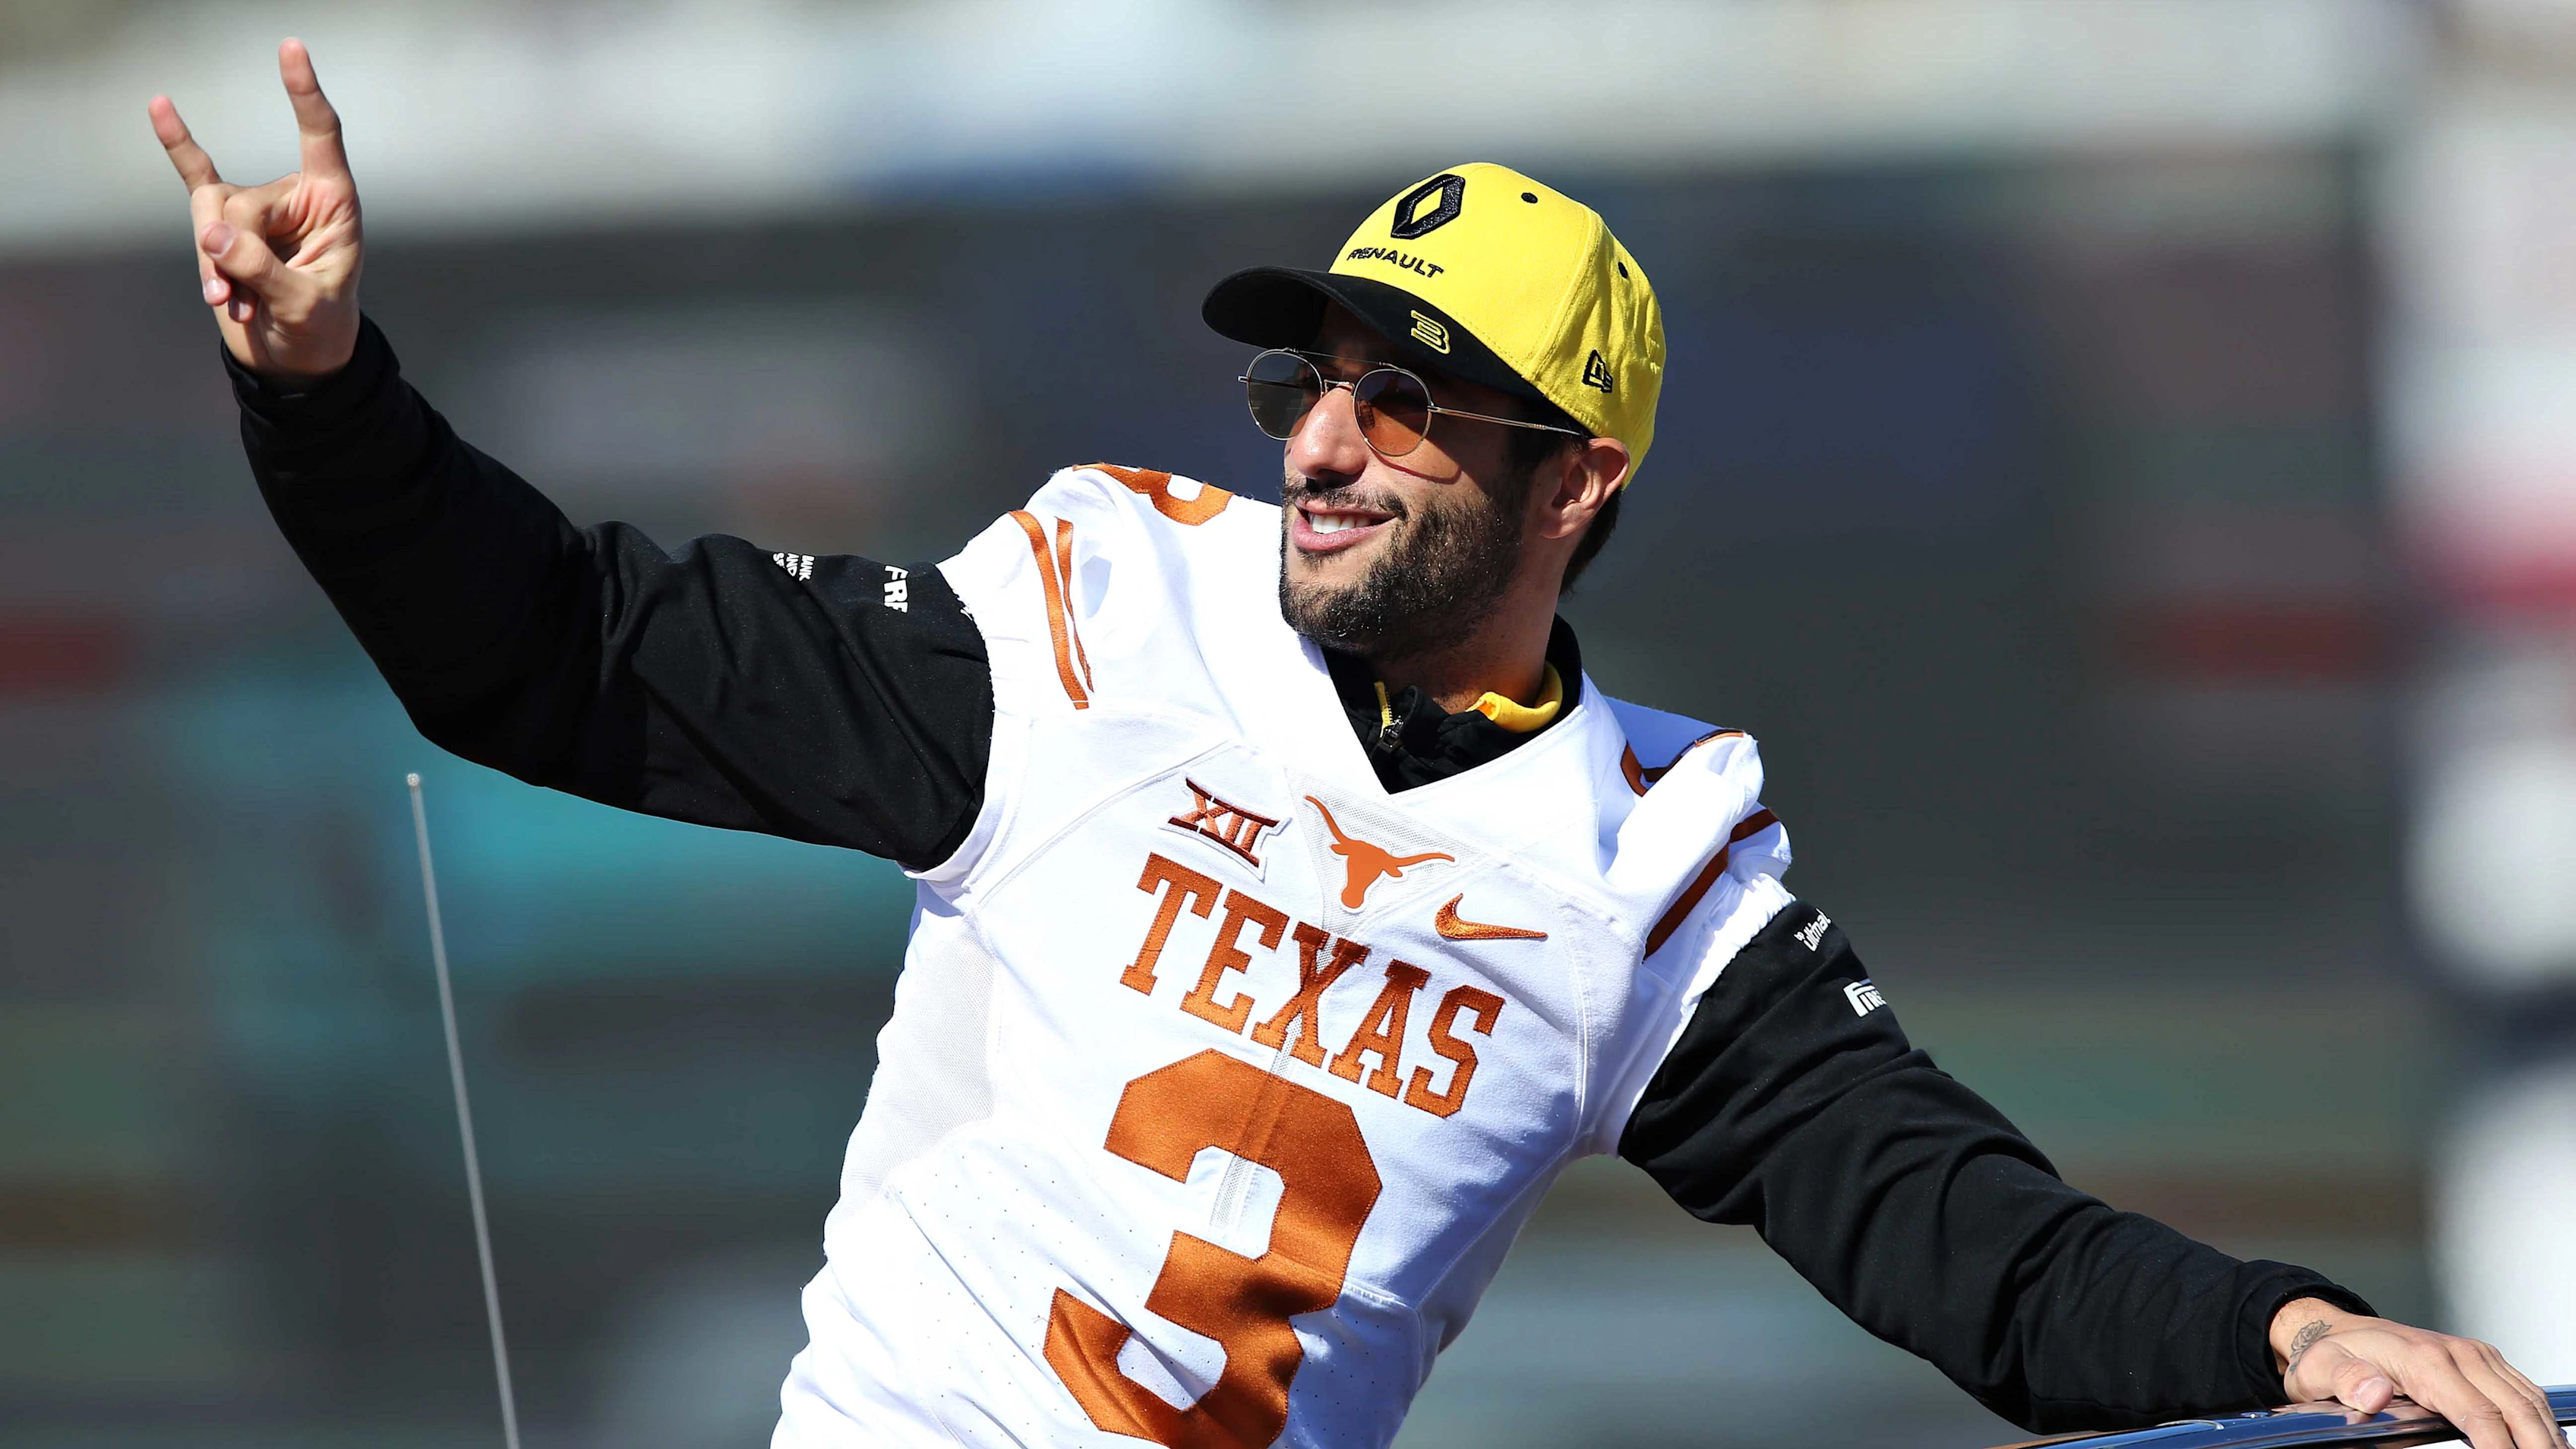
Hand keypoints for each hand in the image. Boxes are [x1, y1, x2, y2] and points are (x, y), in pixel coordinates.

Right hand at [148, 38, 361, 379]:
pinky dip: (178, 145)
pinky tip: (161, 108)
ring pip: (210, 211)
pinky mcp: (223, 222)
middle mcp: (294, 196)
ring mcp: (256, 207)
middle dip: (233, 252)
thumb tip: (212, 234)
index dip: (305, 96)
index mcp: (332, 202)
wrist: (297, 357)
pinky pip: (195, 176)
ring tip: (228, 301)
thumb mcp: (302, 306)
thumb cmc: (319, 328)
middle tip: (242, 297)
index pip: (321, 137)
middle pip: (242, 201)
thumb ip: (261, 270)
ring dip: (211, 263)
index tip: (291, 51)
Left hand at [2273, 1296, 2566, 1448]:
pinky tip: (2547, 1441)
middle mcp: (2459, 1353)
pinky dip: (2540, 1418)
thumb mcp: (2322, 1368)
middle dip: (2537, 1446)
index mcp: (2425, 1359)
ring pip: (2527, 1399)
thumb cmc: (2333, 1355)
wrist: (2338, 1331)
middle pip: (2516, 1408)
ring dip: (2546, 1435)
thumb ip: (2346, 1381)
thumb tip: (2373, 1393)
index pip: (2479, 1414)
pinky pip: (2522, 1391)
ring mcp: (2475, 1355)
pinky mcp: (2482, 1361)